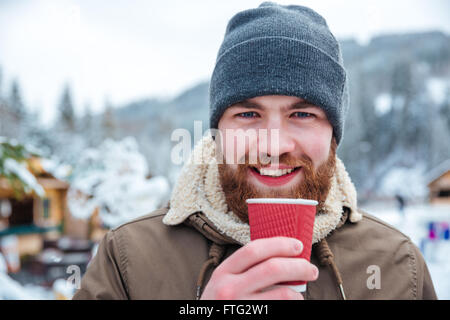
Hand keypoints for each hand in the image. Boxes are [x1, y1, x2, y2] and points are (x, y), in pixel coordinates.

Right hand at [200, 236, 318, 299]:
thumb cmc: (220, 304)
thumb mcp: (222, 282)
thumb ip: (243, 270)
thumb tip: (281, 256)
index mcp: (223, 273)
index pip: (254, 250)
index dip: (279, 244)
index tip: (298, 245)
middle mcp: (230, 289)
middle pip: (272, 269)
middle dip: (298, 266)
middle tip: (311, 269)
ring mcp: (241, 308)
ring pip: (282, 294)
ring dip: (298, 292)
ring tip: (300, 294)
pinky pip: (280, 310)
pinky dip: (291, 305)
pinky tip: (291, 305)